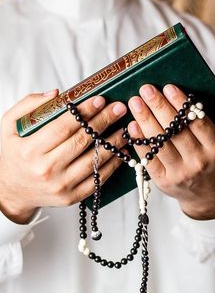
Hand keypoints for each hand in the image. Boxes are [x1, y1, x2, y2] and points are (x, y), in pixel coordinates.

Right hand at [0, 90, 126, 223]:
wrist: (11, 191)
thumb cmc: (13, 155)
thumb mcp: (8, 126)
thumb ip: (29, 105)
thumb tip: (57, 94)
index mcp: (31, 150)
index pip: (64, 127)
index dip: (85, 112)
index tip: (101, 99)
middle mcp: (47, 169)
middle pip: (82, 141)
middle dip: (104, 121)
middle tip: (119, 108)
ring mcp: (61, 186)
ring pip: (94, 160)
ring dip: (113, 143)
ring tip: (125, 129)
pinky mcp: (71, 197)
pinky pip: (97, 180)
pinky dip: (112, 165)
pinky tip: (120, 152)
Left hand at [128, 84, 214, 219]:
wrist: (206, 193)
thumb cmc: (209, 160)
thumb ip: (205, 124)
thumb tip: (182, 97)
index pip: (195, 121)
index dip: (180, 103)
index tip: (167, 87)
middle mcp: (198, 161)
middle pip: (174, 130)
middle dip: (158, 107)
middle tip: (145, 89)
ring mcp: (180, 173)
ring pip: (159, 143)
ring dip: (145, 120)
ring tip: (135, 103)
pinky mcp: (163, 181)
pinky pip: (149, 159)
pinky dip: (139, 141)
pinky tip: (132, 126)